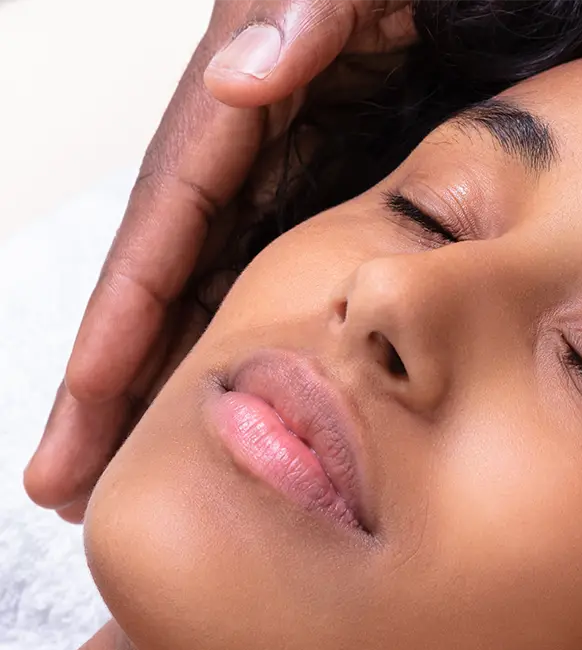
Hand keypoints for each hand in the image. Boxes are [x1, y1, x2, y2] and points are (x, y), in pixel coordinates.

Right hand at [24, 0, 414, 521]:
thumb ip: (308, 12)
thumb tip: (239, 82)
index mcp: (239, 102)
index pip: (166, 221)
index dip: (123, 315)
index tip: (86, 403)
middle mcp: (245, 147)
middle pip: (165, 278)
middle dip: (112, 383)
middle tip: (64, 482)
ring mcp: (285, 173)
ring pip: (209, 290)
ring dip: (162, 382)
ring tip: (118, 469)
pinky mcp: (329, 186)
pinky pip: (271, 277)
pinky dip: (238, 343)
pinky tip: (221, 401)